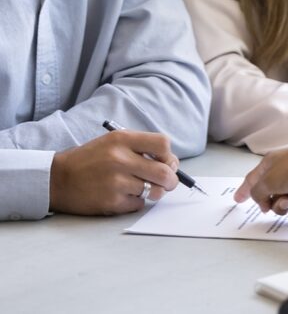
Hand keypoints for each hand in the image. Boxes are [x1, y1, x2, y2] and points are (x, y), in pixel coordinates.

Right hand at [50, 131, 178, 215]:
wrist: (59, 178)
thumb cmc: (90, 159)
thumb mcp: (113, 141)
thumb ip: (140, 147)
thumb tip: (170, 163)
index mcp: (122, 139)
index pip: (163, 144)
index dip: (168, 155)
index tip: (165, 161)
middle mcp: (120, 159)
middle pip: (165, 172)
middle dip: (171, 180)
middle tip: (168, 182)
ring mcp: (116, 182)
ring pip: (155, 191)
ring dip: (154, 191)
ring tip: (144, 188)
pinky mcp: (112, 202)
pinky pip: (139, 204)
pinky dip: (137, 201)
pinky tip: (124, 195)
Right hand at [234, 139, 287, 214]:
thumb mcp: (268, 182)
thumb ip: (257, 193)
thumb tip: (259, 199)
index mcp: (269, 167)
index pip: (252, 180)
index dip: (244, 190)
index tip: (238, 199)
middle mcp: (284, 174)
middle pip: (275, 201)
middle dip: (281, 205)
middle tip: (286, 200)